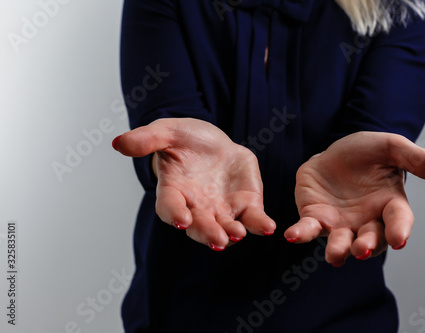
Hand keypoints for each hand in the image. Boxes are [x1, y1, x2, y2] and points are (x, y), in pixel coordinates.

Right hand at [113, 118, 275, 250]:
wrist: (214, 144)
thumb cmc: (186, 140)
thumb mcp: (166, 132)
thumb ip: (146, 139)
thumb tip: (118, 142)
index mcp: (174, 191)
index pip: (170, 206)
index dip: (174, 213)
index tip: (181, 219)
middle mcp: (197, 207)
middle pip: (199, 225)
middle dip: (207, 233)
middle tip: (217, 239)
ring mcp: (222, 209)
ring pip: (225, 227)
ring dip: (232, 233)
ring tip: (238, 233)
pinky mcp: (245, 205)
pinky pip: (252, 219)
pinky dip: (259, 224)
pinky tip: (268, 227)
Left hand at [284, 131, 424, 266]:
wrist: (334, 151)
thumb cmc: (367, 152)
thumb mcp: (392, 148)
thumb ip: (418, 159)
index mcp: (389, 205)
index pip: (398, 221)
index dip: (399, 230)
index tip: (398, 239)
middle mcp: (366, 220)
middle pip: (370, 240)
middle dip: (366, 246)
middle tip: (362, 249)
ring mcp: (340, 223)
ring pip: (340, 242)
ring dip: (338, 250)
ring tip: (336, 255)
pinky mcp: (315, 218)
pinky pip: (308, 229)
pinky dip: (301, 234)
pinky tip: (292, 235)